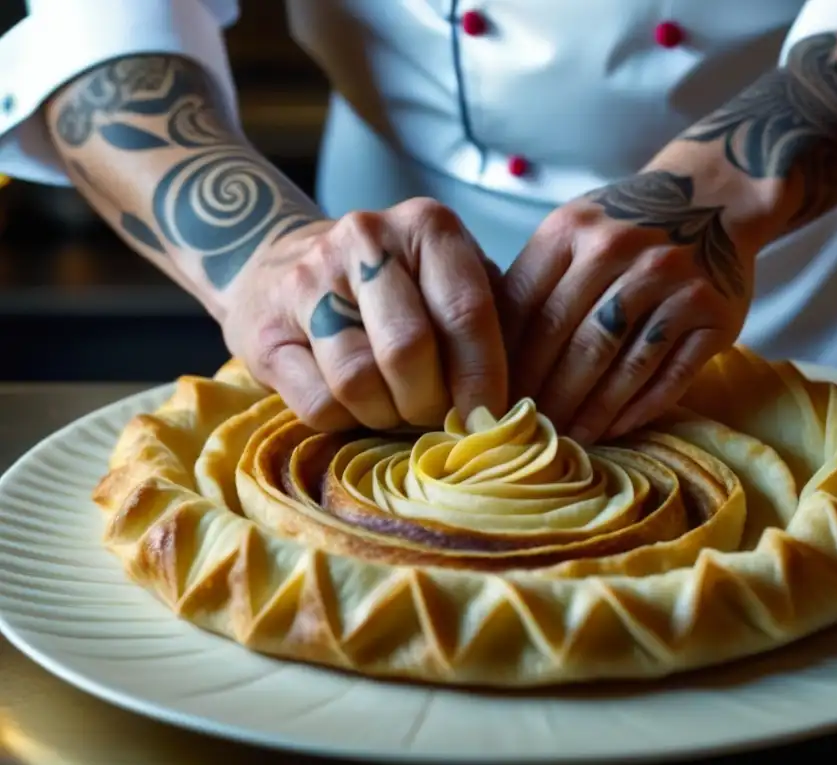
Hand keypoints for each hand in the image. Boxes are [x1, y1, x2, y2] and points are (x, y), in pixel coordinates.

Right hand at [221, 197, 507, 431]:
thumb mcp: (449, 282)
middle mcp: (366, 238)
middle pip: (409, 351)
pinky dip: (344, 421)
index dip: (483, 378)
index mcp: (428, 226)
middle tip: (435, 415)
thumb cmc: (393, 288)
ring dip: (385, 414)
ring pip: (359, 381)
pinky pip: (317, 403)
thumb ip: (491, 320)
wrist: (280, 265)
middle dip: (430, 402)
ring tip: (394, 407)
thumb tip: (526, 396)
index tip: (491, 418)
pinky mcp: (265, 329)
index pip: (467, 312)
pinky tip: (353, 404)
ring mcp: (308, 279)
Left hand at [501, 170, 752, 443]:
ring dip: (590, 411)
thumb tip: (485, 354)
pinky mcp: (715, 314)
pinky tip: (616, 428)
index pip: (528, 310)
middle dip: (546, 396)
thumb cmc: (624, 226)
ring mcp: (674, 282)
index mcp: (573, 230)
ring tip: (570, 439)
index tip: (496, 401)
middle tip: (530, 432)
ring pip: (620, 364)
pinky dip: (639, 408)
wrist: (713, 196)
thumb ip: (534, 281)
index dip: (509, 364)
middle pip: (571, 342)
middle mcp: (623, 251)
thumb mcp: (573, 232)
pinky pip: (670, 374)